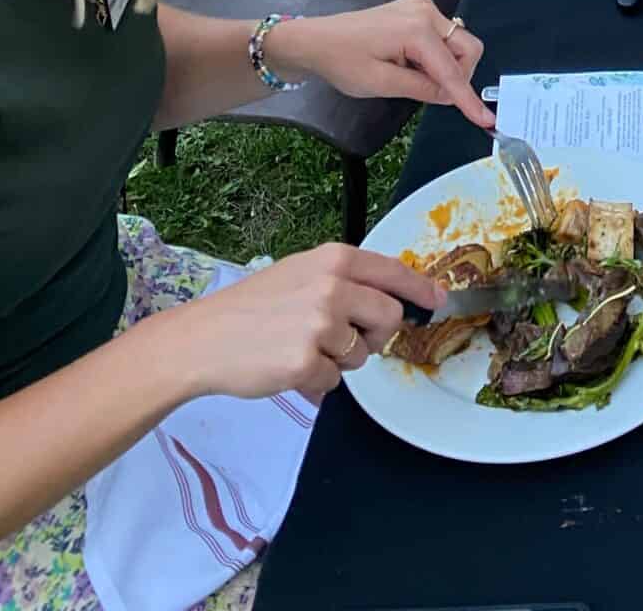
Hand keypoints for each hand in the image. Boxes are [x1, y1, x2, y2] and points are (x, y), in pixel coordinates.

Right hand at [166, 243, 443, 403]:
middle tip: (347, 339)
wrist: (203, 338)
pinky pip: (333, 381)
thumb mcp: (302, 273)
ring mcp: (320, 325)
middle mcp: (332, 287)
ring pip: (361, 354)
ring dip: (339, 360)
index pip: (393, 271)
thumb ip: (345, 280)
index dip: (421, 288)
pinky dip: (315, 382)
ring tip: (301, 349)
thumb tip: (394, 297)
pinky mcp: (305, 362)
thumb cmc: (252, 307)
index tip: (439, 299)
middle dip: (376, 335)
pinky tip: (287, 368)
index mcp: (334, 259)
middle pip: (389, 317)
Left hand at [270, 0, 490, 128]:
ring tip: (412, 75)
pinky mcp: (418, 8)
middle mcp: (425, 11)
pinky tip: (412, 63)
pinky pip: (444, 35)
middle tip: (430, 93)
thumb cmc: (343, 62)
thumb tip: (451, 95)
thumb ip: (421, 89)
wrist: (318, 40)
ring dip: (446, 66)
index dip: (468, 99)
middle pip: (467, 48)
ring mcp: (423, 6)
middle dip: (459, 76)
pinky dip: (437, 55)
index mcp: (416, 30)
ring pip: (459, 42)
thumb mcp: (380, 84)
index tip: (486, 120)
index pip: (452, 71)